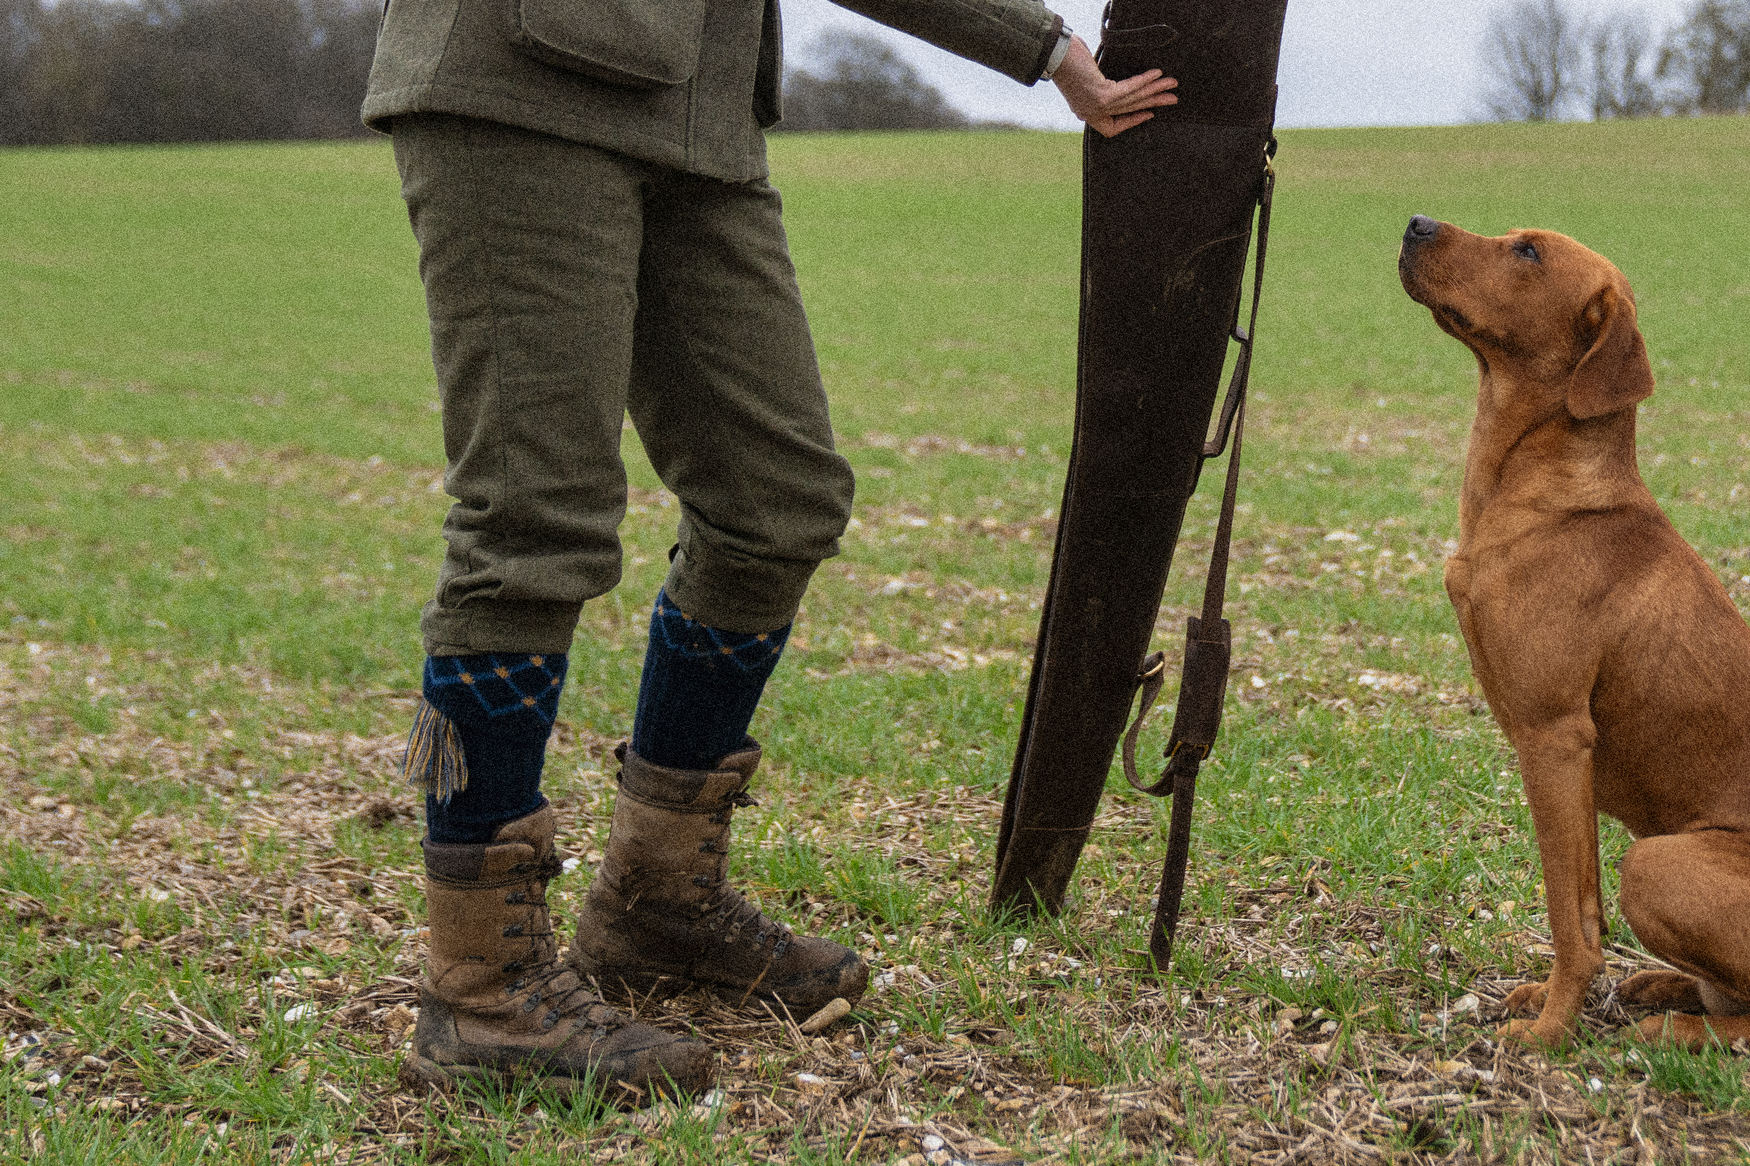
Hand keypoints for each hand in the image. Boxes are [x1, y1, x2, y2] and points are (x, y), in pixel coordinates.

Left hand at [1051, 35, 1177, 136]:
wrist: (1054, 53)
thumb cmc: (1068, 61)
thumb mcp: (1086, 78)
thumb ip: (1101, 86)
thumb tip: (1119, 85)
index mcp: (1087, 112)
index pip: (1113, 127)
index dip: (1133, 121)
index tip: (1148, 113)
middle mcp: (1091, 113)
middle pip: (1129, 109)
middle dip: (1154, 102)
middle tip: (1172, 99)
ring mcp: (1097, 106)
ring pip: (1132, 99)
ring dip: (1155, 90)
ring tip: (1171, 84)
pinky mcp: (1102, 96)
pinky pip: (1129, 90)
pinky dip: (1144, 81)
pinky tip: (1156, 75)